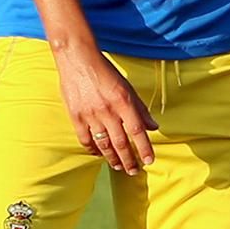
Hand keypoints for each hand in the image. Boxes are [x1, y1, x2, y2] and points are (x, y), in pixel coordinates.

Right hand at [56, 49, 157, 172]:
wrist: (77, 58)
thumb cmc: (104, 70)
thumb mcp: (126, 86)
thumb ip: (140, 108)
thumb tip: (153, 126)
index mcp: (123, 101)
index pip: (138, 131)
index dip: (144, 148)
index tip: (149, 161)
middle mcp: (108, 110)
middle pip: (121, 142)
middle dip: (129, 159)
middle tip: (134, 170)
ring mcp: (91, 114)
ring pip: (104, 144)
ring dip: (113, 158)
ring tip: (119, 166)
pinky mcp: (76, 116)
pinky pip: (86, 139)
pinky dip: (93, 149)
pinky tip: (99, 154)